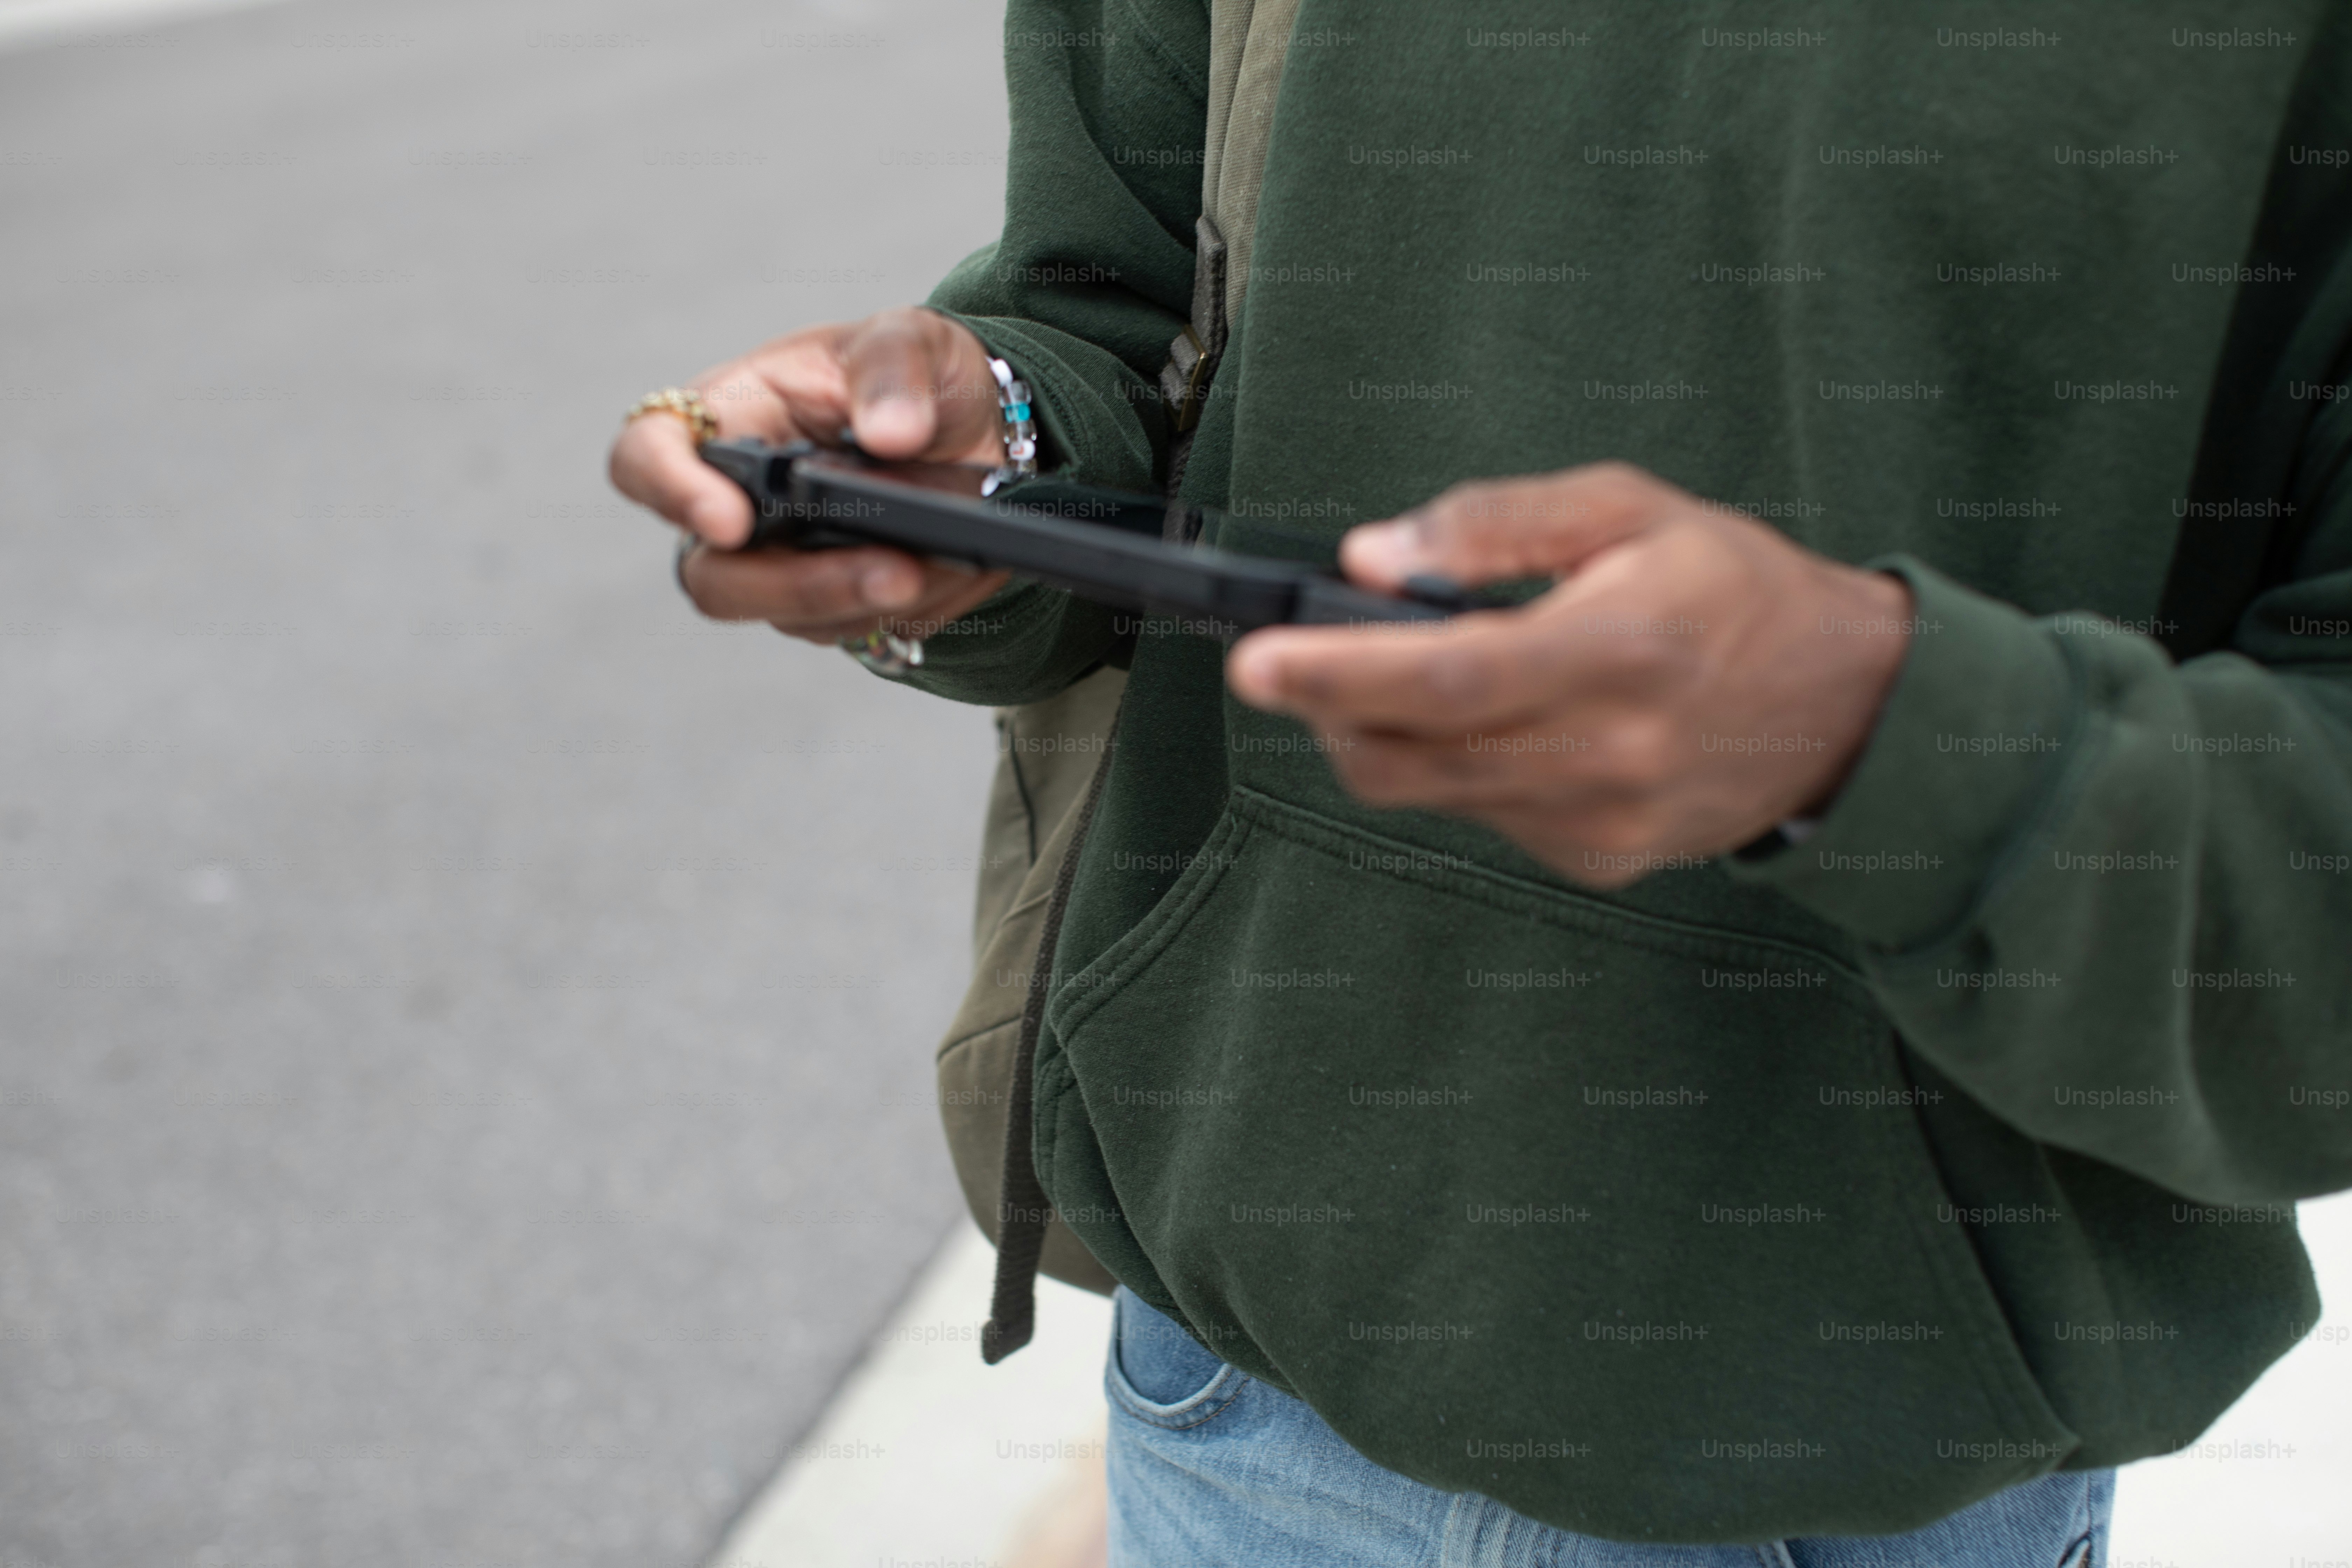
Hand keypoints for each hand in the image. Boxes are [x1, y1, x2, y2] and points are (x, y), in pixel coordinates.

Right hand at [608, 307, 1011, 645]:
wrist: (971, 429)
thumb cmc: (913, 373)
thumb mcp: (913, 339)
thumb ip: (894, 370)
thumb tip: (891, 435)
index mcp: (728, 417)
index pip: (646, 454)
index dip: (668, 491)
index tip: (727, 521)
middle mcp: (734, 502)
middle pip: (714, 577)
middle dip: (802, 584)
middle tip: (894, 571)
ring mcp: (775, 563)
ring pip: (788, 616)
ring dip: (865, 599)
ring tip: (935, 564)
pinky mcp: (825, 604)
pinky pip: (851, 629)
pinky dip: (906, 606)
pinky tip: (946, 568)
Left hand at [1225, 464, 1914, 886]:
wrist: (1846, 707)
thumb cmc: (1731, 588)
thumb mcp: (1627, 508)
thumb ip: (1493, 524)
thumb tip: (1371, 558)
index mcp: (1619, 651)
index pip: (1447, 676)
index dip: (1338, 673)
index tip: (1256, 662)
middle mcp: (1610, 754)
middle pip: (1414, 753)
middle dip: (1328, 711)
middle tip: (1290, 663)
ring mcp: (1602, 823)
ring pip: (1431, 792)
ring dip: (1392, 735)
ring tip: (1414, 675)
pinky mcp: (1598, 862)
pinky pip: (1481, 817)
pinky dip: (1460, 768)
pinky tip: (1507, 723)